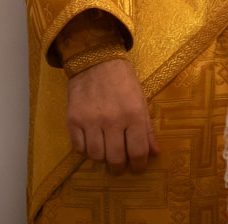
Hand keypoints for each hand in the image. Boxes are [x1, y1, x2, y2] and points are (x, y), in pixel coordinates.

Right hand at [66, 58, 159, 173]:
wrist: (96, 59)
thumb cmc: (123, 79)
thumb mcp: (141, 99)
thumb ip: (147, 128)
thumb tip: (154, 152)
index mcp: (133, 114)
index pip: (138, 151)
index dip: (139, 165)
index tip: (137, 167)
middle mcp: (112, 120)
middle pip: (116, 158)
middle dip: (120, 167)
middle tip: (120, 166)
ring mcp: (91, 121)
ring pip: (96, 156)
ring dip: (102, 159)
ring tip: (106, 152)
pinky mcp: (73, 120)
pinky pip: (78, 148)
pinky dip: (85, 150)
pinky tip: (91, 142)